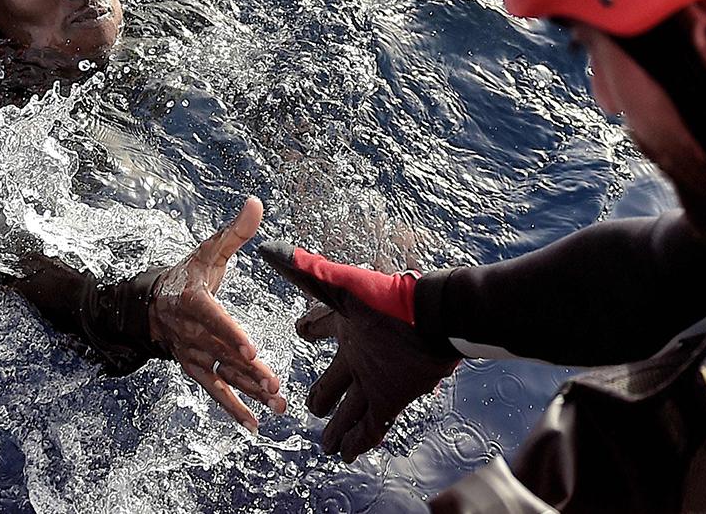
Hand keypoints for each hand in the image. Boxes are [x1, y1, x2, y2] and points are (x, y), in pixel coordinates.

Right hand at [149, 196, 286, 430]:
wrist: (151, 305)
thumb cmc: (187, 275)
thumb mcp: (208, 251)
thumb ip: (235, 232)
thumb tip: (256, 202)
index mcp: (193, 301)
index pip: (213, 318)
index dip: (230, 334)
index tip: (250, 348)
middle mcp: (190, 332)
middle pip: (222, 352)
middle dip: (250, 370)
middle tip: (274, 384)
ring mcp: (192, 354)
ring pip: (223, 374)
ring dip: (250, 391)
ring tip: (277, 403)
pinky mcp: (195, 369)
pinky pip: (214, 391)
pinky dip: (233, 408)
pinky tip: (254, 423)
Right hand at [262, 242, 459, 461]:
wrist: (436, 321)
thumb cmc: (390, 301)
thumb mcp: (342, 287)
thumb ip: (306, 272)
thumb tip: (269, 250)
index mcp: (347, 326)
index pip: (321, 327)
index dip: (310, 329)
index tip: (300, 331)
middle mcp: (359, 355)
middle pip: (335, 380)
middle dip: (323, 396)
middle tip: (311, 408)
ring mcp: (376, 379)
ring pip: (351, 408)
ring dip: (339, 427)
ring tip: (327, 445)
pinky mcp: (392, 398)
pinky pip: (371, 425)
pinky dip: (359, 441)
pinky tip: (347, 454)